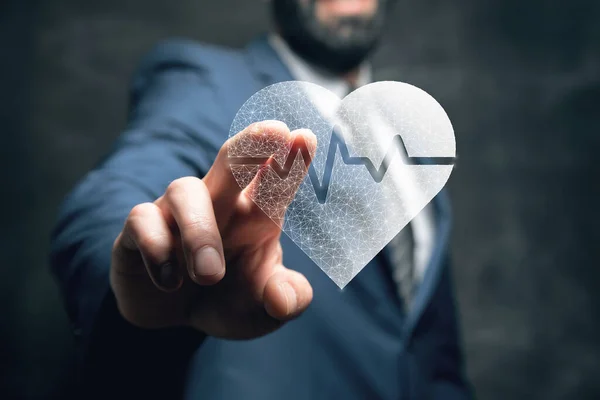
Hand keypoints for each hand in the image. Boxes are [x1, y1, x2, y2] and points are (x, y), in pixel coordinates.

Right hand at [110, 121, 316, 338]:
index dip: (292, 160)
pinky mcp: (140, 228)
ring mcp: (177, 211)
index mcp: (257, 216)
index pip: (276, 182)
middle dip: (253, 144)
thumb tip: (283, 299)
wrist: (173, 317)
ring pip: (185, 191)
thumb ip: (282, 303)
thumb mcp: (261, 311)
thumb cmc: (225, 299)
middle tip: (274, 131)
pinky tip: (170, 281)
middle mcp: (220, 203)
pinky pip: (142, 220)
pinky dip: (157, 248)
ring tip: (209, 274)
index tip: (306, 137)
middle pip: (234, 160)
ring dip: (200, 232)